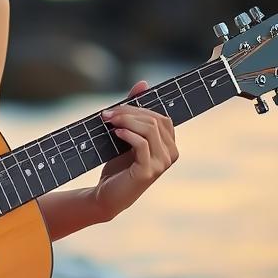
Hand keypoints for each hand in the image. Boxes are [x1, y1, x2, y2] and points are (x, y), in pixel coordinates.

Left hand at [93, 80, 178, 220]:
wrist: (106, 195)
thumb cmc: (118, 165)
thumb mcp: (126, 135)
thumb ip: (134, 111)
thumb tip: (143, 83)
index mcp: (169, 145)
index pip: (161, 117)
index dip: (140, 108)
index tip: (116, 108)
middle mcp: (171, 154)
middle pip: (155, 121)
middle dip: (129, 113)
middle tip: (107, 114)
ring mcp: (162, 164)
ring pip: (150, 130)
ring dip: (126, 121)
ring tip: (108, 122)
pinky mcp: (148, 172)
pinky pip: (142, 144)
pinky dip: (127, 134)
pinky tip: (115, 134)